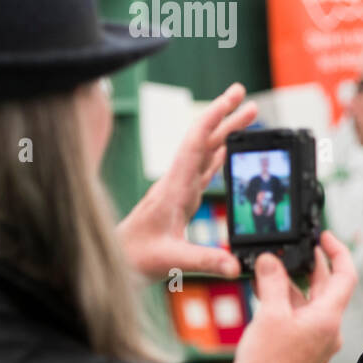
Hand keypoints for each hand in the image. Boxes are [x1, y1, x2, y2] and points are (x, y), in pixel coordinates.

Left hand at [116, 83, 257, 281]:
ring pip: (205, 152)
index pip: (196, 143)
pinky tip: (226, 150)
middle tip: (248, 96)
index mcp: (175, 188)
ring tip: (246, 116)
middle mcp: (177, 182)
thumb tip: (236, 265)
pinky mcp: (181, 200)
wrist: (114, 261)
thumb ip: (205, 260)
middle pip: (204, 140)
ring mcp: (179, 189)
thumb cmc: (135, 258)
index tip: (233, 98)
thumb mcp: (172, 260)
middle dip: (226, 116)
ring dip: (225, 132)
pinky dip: (218, 155)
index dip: (214, 117)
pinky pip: (203, 170)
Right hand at [228, 232, 356, 362]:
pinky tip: (265, 292)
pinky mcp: (303, 348)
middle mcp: (328, 329)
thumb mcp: (268, 316)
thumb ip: (272, 283)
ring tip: (270, 266)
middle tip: (295, 245)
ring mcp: (316, 340)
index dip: (337, 251)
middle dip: (310, 264)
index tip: (323, 235)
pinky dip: (285, 302)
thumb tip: (269, 259)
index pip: (345, 276)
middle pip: (326, 287)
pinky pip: (299, 317)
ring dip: (292, 283)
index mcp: (328, 318)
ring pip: (309, 302)